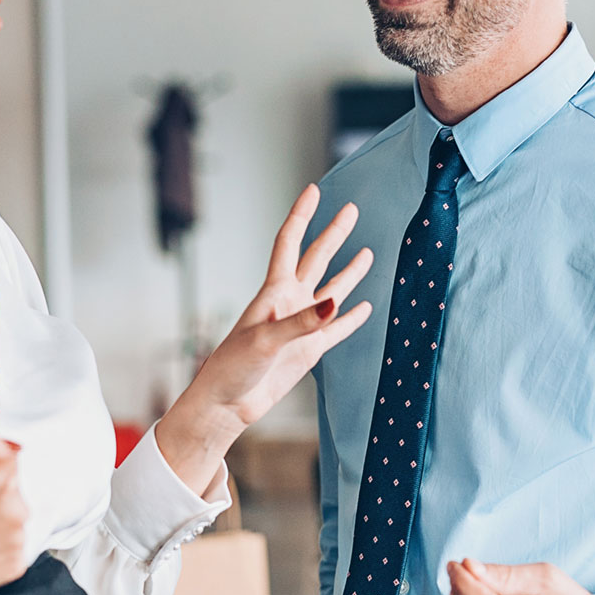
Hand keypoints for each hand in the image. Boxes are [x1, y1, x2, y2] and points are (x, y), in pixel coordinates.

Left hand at [158, 184, 373, 491]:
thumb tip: (337, 303)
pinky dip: (352, 318)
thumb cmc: (233, 368)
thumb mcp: (264, 341)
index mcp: (273, 292)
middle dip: (334, 234)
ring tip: (367, 254)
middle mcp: (289, 303)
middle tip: (352, 210)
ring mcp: (301, 326)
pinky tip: (365, 307)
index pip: (289, 242)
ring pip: (331, 291)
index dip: (302, 215)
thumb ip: (302, 322)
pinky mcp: (309, 351)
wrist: (226, 404)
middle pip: (316, 260)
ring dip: (348, 273)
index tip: (314, 190)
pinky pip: (337, 330)